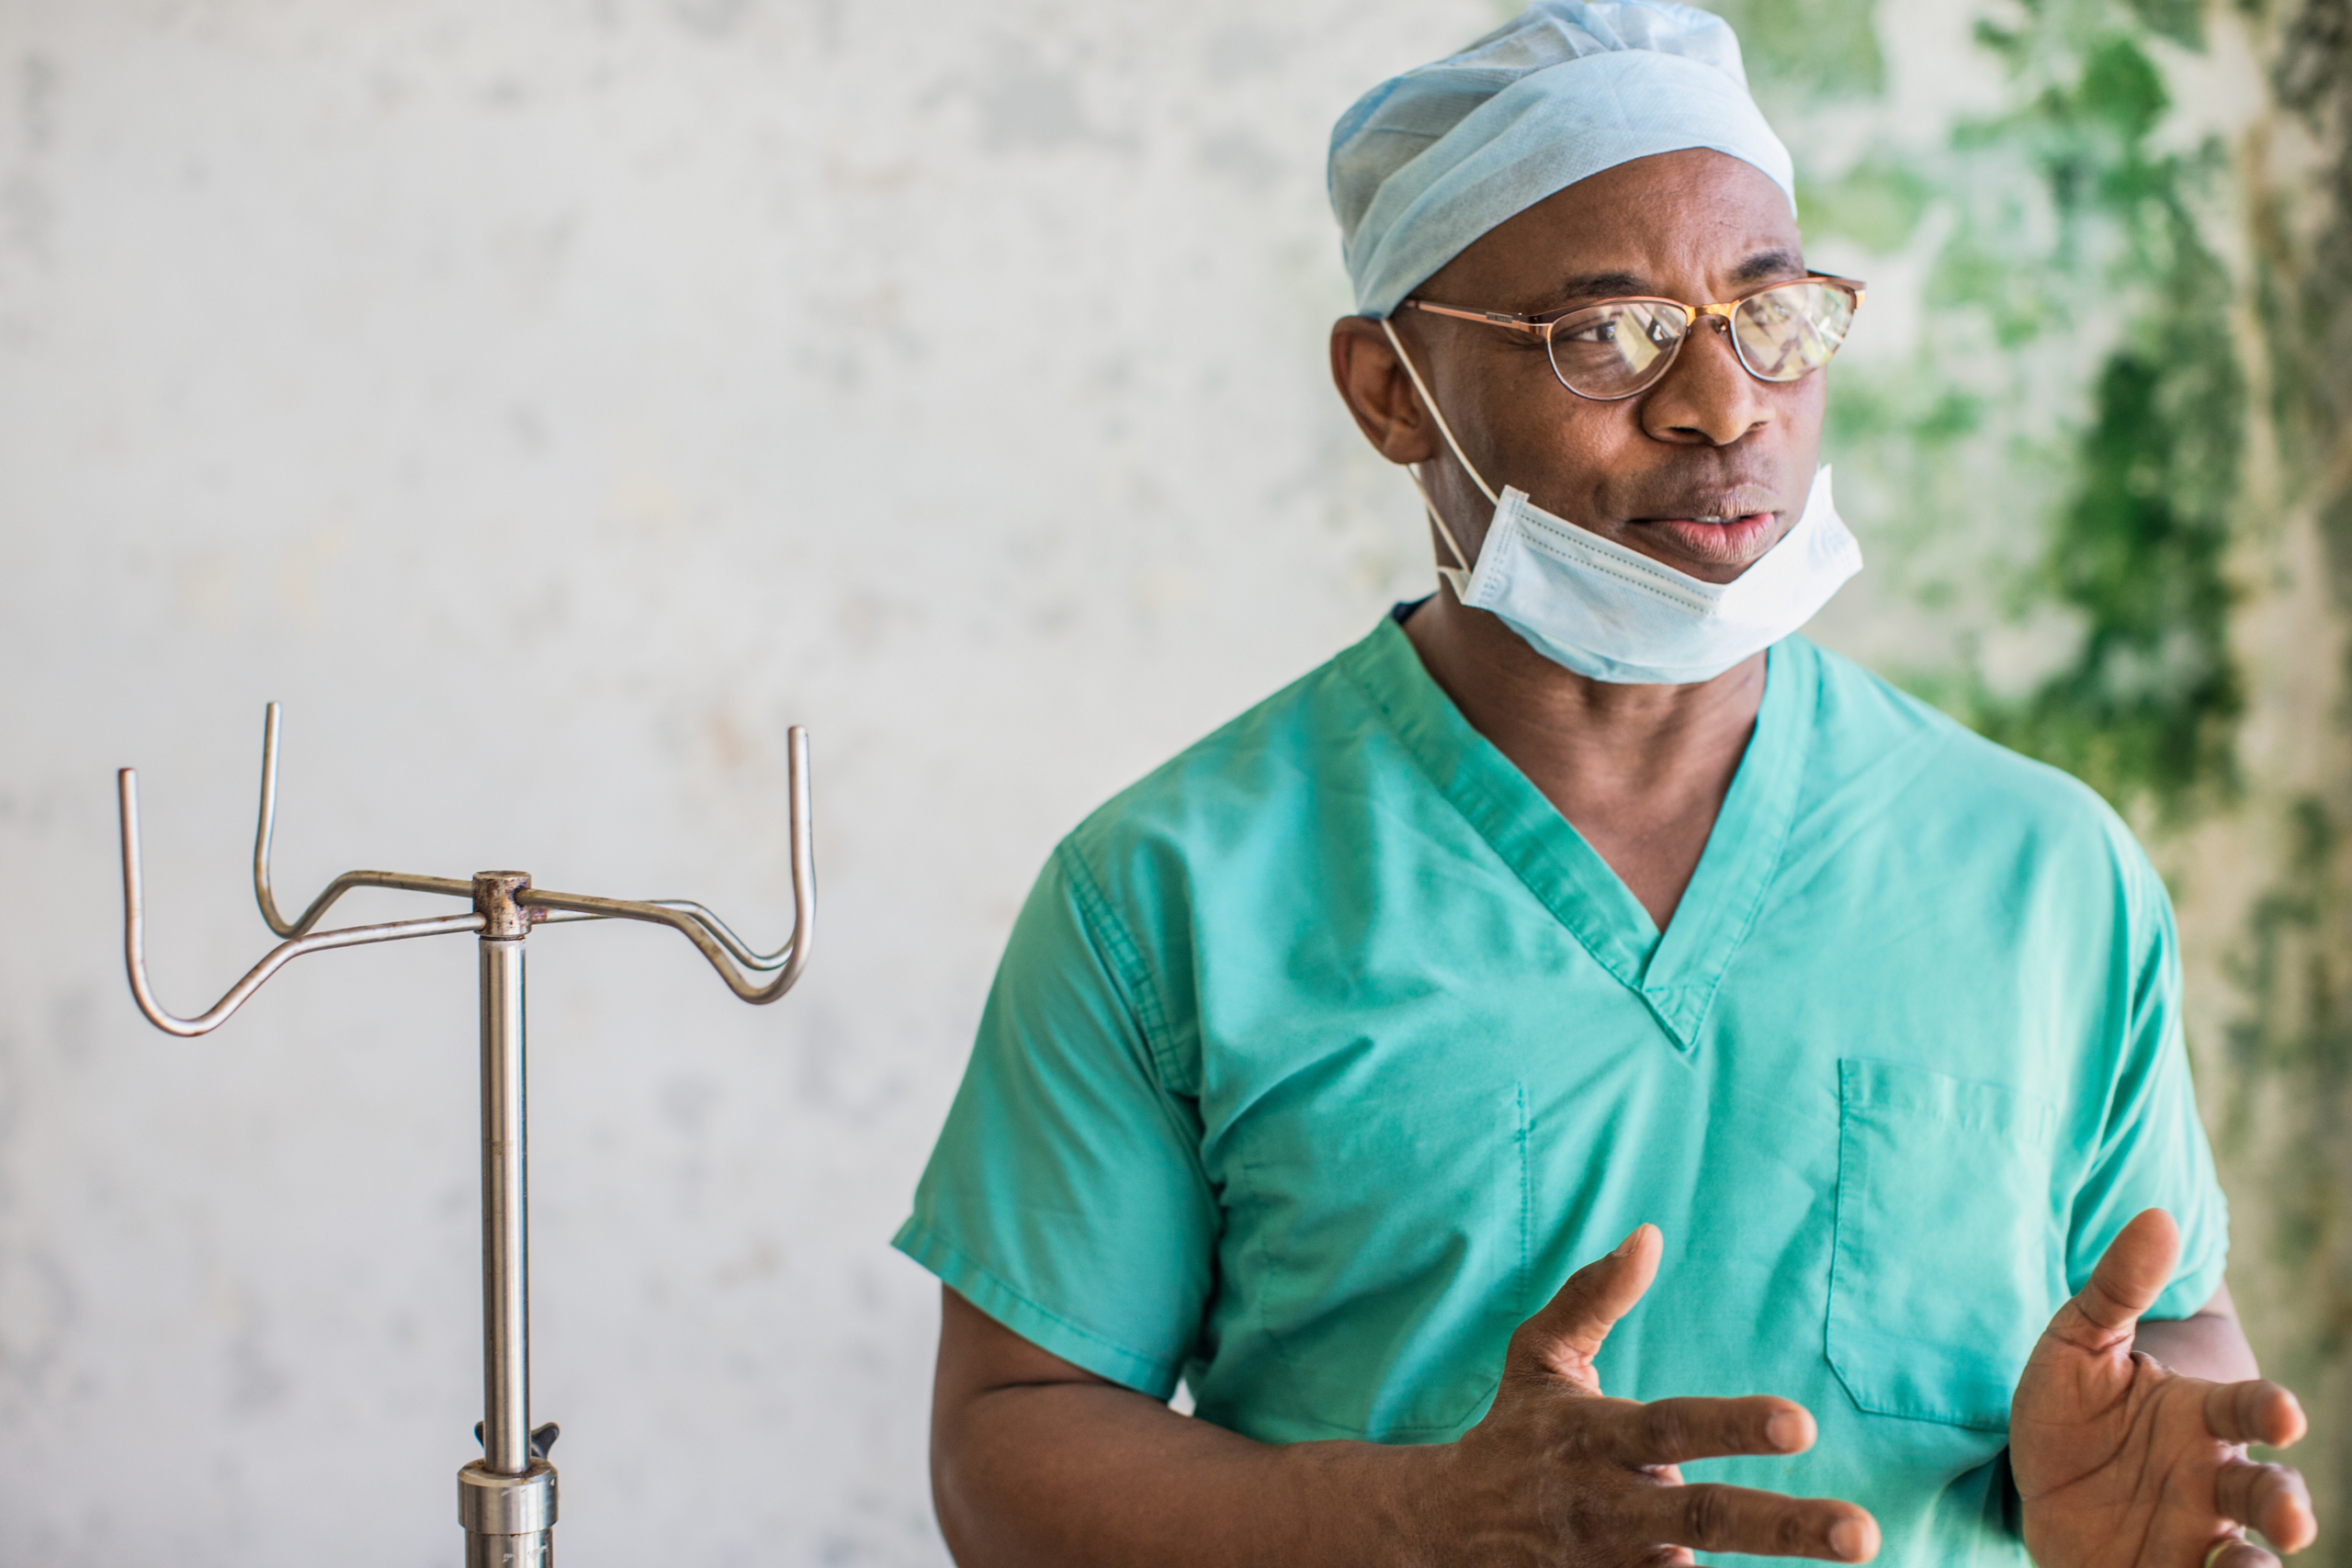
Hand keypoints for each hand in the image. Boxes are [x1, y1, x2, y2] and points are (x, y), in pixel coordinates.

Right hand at [1425, 1224, 1879, 1564]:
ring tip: (1843, 1555)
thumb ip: (1592, 1297)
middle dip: (1785, 1528)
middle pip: (1703, 1518)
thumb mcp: (1538, 1357)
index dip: (1736, 1425)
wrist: (1441, 1531)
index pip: (1674, 1426)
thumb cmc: (1515, 1432)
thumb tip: (1650, 1234)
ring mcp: (1608, 1566)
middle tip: (1862, 1533)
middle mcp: (1607, 1506)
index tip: (1803, 1425)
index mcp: (1595, 1437)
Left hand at [2013, 1210, 2315, 1566]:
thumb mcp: (2076, 1343)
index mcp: (2198, 1418)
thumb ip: (2115, 1287)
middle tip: (2291, 1518)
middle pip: (2269, 1495)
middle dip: (2287, 1506)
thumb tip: (2155, 1215)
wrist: (2033, 1481)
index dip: (2270, 1411)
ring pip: (2248, 1559)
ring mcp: (2193, 1534)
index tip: (2284, 1415)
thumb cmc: (2069, 1408)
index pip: (2249, 1411)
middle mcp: (2210, 1480)